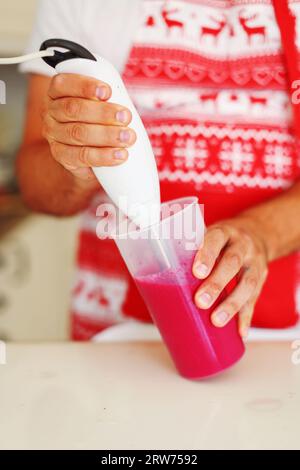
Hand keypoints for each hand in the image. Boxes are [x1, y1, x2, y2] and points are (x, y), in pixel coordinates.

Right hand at [42, 73, 135, 185]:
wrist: (81, 150)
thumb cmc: (94, 119)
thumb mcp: (96, 102)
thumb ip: (105, 98)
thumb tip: (125, 107)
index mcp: (56, 92)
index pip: (64, 84)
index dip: (85, 86)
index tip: (108, 91)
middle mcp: (51, 112)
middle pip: (73, 109)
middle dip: (102, 112)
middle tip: (126, 117)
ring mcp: (54, 135)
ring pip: (78, 133)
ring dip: (106, 135)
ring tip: (128, 138)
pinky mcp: (61, 156)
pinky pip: (81, 156)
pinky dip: (103, 156)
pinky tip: (119, 155)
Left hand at [192, 216, 268, 337]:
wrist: (257, 233)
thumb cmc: (221, 240)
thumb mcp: (207, 236)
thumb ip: (188, 253)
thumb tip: (152, 282)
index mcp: (224, 232)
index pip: (216, 239)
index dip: (207, 255)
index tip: (196, 272)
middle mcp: (242, 245)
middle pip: (232, 263)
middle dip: (217, 284)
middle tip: (200, 301)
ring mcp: (255, 262)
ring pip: (247, 283)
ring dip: (232, 304)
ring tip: (216, 320)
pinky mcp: (261, 279)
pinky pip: (255, 299)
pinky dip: (246, 317)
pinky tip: (240, 332)